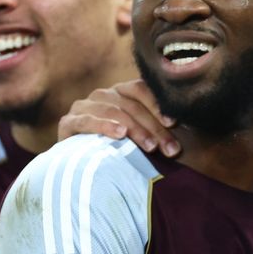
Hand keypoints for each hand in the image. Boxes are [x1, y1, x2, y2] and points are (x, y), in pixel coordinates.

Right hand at [58, 80, 180, 156]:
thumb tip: (184, 132)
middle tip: (169, 149)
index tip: (175, 123)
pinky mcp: (68, 122)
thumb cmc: (115, 150)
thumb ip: (155, 130)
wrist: (76, 164)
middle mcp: (102, 95)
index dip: (158, 104)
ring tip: (150, 147)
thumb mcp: (138, 138)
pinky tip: (119, 134)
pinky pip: (87, 120)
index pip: (141, 89)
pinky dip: (104, 126)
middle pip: (131, 104)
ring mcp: (84, 106)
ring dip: (135, 129)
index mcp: (120, 93)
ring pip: (113, 111)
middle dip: (153, 127)